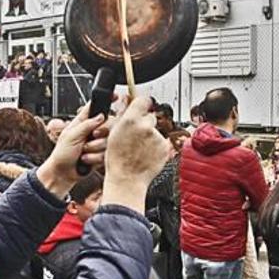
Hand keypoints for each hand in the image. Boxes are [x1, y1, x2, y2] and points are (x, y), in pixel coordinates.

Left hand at [37, 105, 108, 197]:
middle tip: (91, 137)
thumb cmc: (61, 154)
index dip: (106, 101)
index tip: (116, 97)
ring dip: (94, 148)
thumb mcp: (71, 136)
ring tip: (83, 152)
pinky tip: (86, 160)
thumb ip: (86, 125)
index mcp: (82, 122)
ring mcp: (97, 143)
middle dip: (100, 133)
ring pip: (108, 141)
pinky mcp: (101, 154)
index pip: (95, 107)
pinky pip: (106, 154)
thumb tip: (101, 116)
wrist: (63, 174)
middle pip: (108, 124)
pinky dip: (95, 158)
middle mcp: (91, 131)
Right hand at [101, 96, 169, 213]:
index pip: (143, 100)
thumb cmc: (117, 159)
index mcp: (131, 120)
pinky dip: (155, 146)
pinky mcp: (165, 147)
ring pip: (156, 130)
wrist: (127, 179)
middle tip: (135, 135)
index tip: (140, 107)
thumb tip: (126, 99)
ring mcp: (157, 137)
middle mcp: (146, 126)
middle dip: (144, 123)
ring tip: (138, 148)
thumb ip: (123, 113)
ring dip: (149, 136)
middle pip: (150, 116)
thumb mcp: (114, 133)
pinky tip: (145, 153)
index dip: (141, 104)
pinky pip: (161, 141)